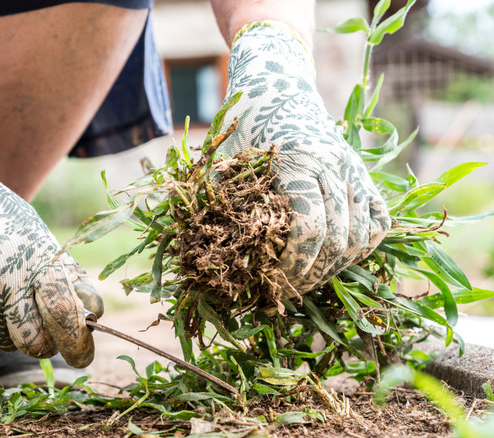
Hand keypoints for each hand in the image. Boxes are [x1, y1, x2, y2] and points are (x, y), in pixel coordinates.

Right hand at [0, 135, 103, 367]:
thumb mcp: (35, 234)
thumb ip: (61, 274)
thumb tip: (91, 313)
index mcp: (33, 259)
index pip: (63, 313)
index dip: (76, 341)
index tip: (82, 353)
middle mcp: (3, 281)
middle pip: (33, 342)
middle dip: (44, 345)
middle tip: (46, 336)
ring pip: (4, 340)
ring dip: (10, 328)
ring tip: (0, 290)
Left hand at [218, 22, 389, 293]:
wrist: (278, 86)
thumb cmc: (246, 127)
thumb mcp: (230, 160)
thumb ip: (225, 199)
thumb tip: (209, 249)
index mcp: (297, 162)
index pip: (309, 228)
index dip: (294, 264)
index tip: (275, 283)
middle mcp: (333, 165)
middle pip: (337, 238)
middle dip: (314, 273)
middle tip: (290, 291)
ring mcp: (353, 168)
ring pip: (362, 233)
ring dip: (338, 265)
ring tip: (311, 280)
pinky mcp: (364, 172)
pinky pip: (380, 218)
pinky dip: (365, 245)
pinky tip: (339, 261)